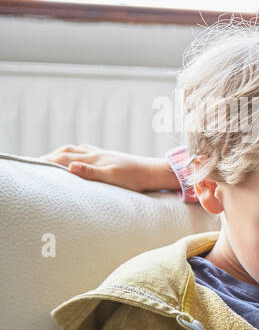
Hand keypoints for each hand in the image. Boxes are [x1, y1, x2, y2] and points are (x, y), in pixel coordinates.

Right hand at [40, 145, 176, 191]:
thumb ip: (91, 172)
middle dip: (49, 157)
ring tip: (50, 159)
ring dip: (60, 153)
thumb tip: (70, 167)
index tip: (33, 166)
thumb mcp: (113, 177)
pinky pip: (86, 151)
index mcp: (93, 159)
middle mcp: (95, 154)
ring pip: (75, 150)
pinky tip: (77, 156)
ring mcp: (102, 154)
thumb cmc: (135, 178)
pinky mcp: (109, 157)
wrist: (154, 172)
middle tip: (35, 164)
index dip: (47, 162)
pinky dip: (75, 153)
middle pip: (65, 152)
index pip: (63, 159)